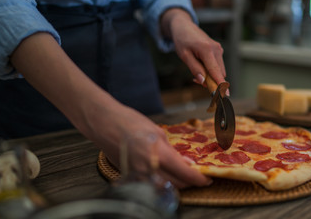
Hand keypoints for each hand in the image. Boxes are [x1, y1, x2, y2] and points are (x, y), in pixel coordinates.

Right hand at [84, 102, 212, 188]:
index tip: (206, 178)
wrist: (104, 123)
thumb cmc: (129, 122)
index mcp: (158, 153)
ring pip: (163, 188)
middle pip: (176, 184)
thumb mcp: (156, 131)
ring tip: (181, 175)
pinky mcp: (129, 176)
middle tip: (195, 175)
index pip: (184, 173)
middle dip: (189, 181)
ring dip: (175, 183)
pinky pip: (149, 185)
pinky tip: (164, 174)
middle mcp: (148, 168)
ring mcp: (137, 175)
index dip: (198, 178)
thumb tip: (184, 162)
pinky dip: (160, 182)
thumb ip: (171, 150)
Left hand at [161, 8, 225, 85]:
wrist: (184, 26)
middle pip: (219, 73)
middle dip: (210, 81)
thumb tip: (203, 82)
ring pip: (219, 70)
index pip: (216, 71)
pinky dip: (211, 70)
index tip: (225, 94)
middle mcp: (216, 49)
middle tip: (195, 80)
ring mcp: (219, 49)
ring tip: (196, 70)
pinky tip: (200, 65)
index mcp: (207, 50)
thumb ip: (195, 69)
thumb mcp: (184, 56)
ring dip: (210, 75)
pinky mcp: (218, 50)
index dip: (220, 84)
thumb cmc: (182, 40)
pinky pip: (217, 65)